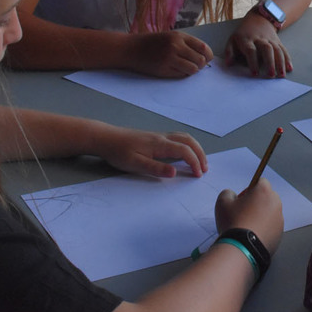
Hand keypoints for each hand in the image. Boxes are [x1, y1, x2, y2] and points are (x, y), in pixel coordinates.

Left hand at [92, 125, 207, 177]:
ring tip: (199, 161)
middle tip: (205, 168)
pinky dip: (188, 145)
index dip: (194, 162)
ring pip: (184, 137)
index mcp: (159, 144)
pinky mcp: (155, 137)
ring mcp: (159, 135)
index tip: (198, 175)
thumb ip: (156, 168)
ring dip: (195, 148)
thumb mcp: (135, 164)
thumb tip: (175, 172)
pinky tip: (184, 153)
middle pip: (189, 141)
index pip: (184, 151)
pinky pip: (178, 138)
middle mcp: (162, 137)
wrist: (106, 138)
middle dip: (200, 154)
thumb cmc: (118, 152)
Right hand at [127, 31, 213, 77]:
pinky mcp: (163, 69)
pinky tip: (175, 69)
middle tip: (195, 65)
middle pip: (200, 60)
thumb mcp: (171, 37)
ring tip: (185, 67)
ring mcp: (169, 58)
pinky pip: (182, 75)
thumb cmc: (153, 43)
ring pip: (193, 69)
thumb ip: (187, 44)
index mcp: (179, 36)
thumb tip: (205, 56)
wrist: (131, 48)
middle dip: (201, 65)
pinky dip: (182, 74)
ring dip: (192, 70)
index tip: (207, 59)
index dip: (208, 55)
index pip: (203, 47)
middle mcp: (175, 46)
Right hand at [214, 179, 283, 255]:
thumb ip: (228, 193)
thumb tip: (232, 195)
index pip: (260, 181)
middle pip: (267, 197)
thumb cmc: (233, 223)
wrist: (241, 249)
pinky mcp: (280, 234)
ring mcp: (279, 220)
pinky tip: (252, 236)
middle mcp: (276, 203)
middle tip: (243, 213)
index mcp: (264, 191)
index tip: (241, 199)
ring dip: (260, 216)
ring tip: (246, 226)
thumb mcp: (222, 202)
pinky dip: (263, 229)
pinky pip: (271, 227)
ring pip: (269, 213)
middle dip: (257, 202)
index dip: (249, 189)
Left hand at [224, 12, 292, 76]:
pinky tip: (289, 68)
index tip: (255, 74)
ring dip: (280, 63)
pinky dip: (287, 59)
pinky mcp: (277, 41)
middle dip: (270, 62)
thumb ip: (229, 52)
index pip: (251, 50)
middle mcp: (260, 39)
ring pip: (277, 50)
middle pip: (267, 49)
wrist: (259, 18)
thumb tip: (228, 64)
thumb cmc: (243, 33)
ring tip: (281, 75)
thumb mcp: (232, 39)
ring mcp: (270, 40)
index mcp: (247, 39)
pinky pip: (283, 50)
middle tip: (271, 75)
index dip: (253, 62)